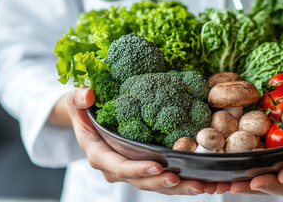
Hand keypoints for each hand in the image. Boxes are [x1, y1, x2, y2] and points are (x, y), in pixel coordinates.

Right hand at [49, 87, 215, 194]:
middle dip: (166, 184)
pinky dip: (183, 182)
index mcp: (98, 153)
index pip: (118, 166)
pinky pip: (163, 179)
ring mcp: (131, 171)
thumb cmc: (84, 109)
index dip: (137, 169)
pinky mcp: (145, 169)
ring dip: (180, 188)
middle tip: (191, 182)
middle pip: (142, 181)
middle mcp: (115, 168)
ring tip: (203, 186)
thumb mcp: (77, 101)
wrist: (87, 119)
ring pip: (156, 185)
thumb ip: (79, 98)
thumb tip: (87, 95)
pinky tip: (205, 182)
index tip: (158, 167)